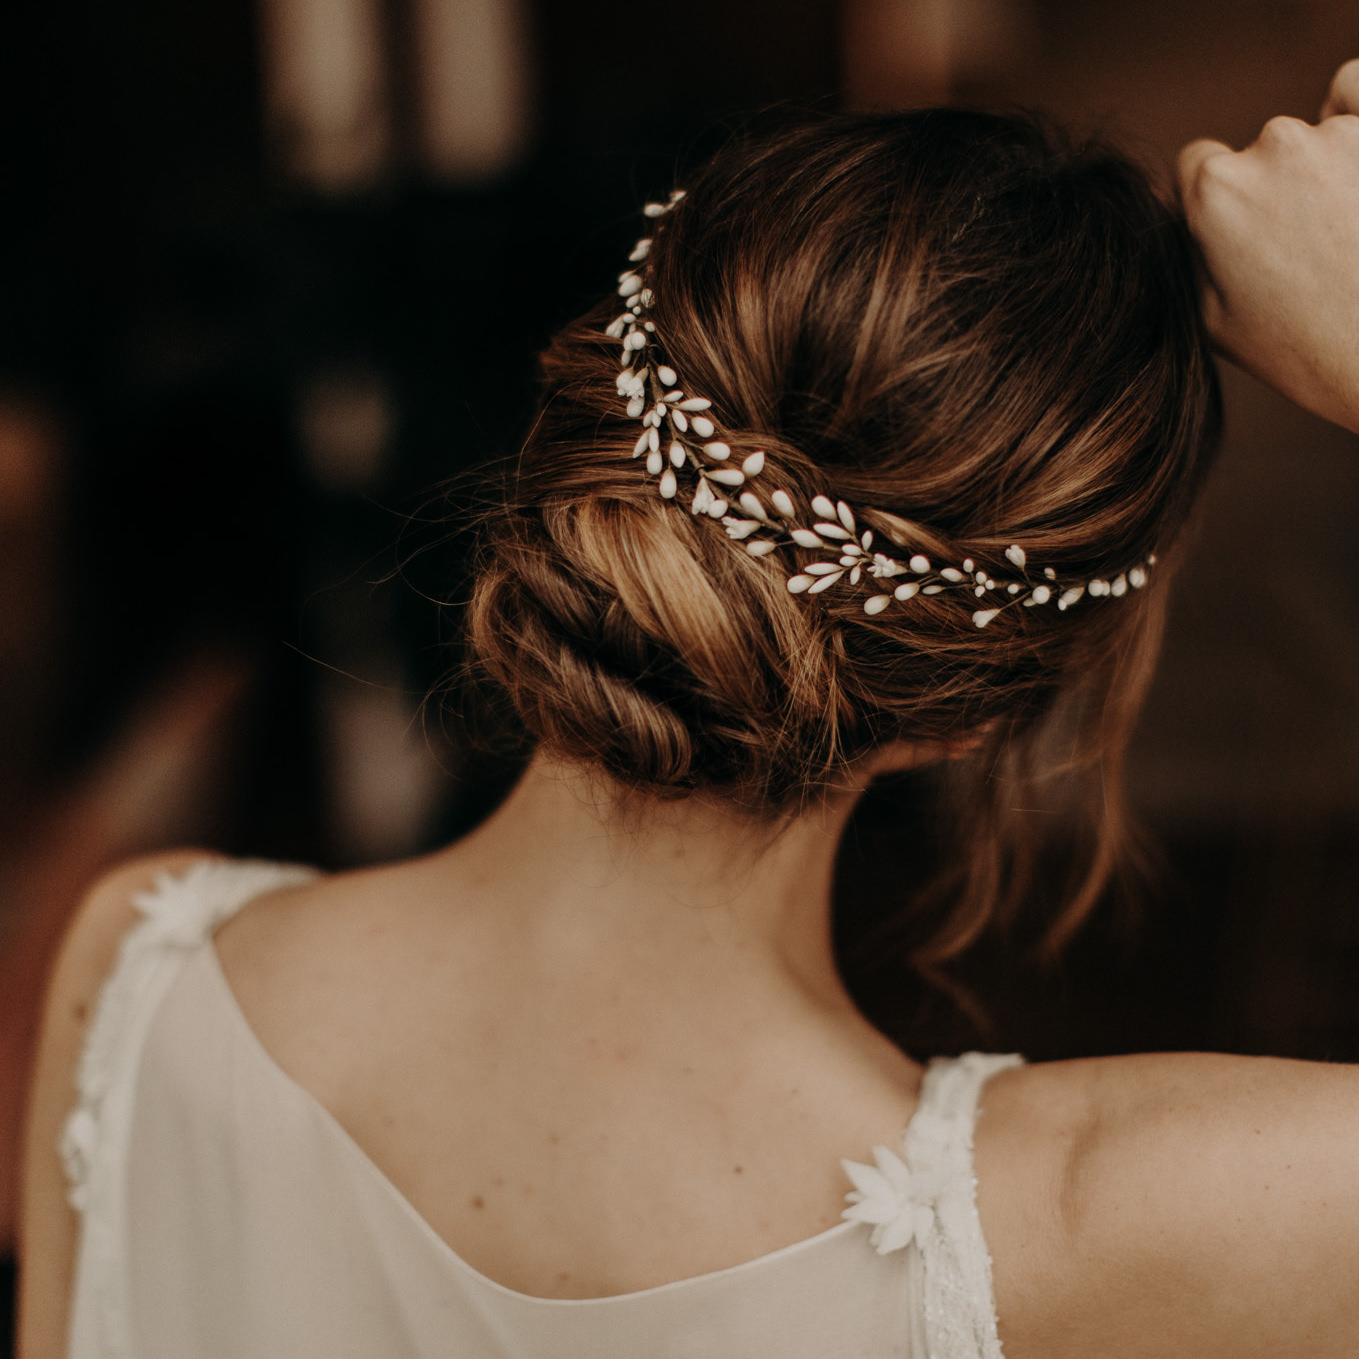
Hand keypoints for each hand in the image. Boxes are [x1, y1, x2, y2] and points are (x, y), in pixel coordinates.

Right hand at [1177, 60, 1358, 431]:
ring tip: (1347, 235)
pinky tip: (1358, 164)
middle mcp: (1274, 146)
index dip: (1216, 203)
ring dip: (1326, 169)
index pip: (1195, 165)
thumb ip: (1185, 253)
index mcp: (1216, 193)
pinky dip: (1355, 109)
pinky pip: (1356, 86)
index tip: (1245, 237)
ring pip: (1315, 131)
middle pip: (1260, 153)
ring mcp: (1341, 132)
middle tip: (1306, 253)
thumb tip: (1172, 208)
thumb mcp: (1213, 319)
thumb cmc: (1308, 351)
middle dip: (1275, 191)